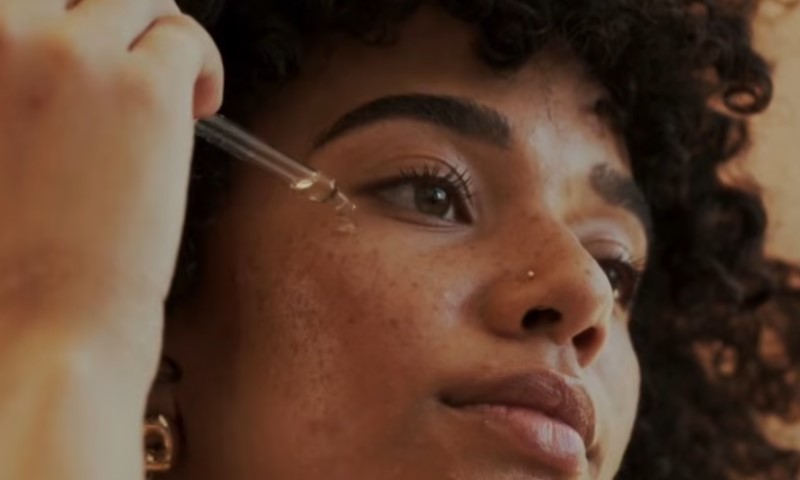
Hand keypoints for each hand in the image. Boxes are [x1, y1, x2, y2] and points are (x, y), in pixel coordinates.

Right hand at [0, 0, 223, 322]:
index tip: (63, 38)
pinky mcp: (144, 91)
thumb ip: (6, 87)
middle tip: (118, 44)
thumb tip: (39, 64)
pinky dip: (200, 62)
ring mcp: (72, 54)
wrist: (42, 316)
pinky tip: (197, 102)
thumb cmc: (6, 250)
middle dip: (96, 8)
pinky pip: (184, 39)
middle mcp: (1, 31)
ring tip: (166, 69)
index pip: (15, 1)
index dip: (48, 17)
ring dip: (154, 24)